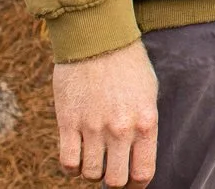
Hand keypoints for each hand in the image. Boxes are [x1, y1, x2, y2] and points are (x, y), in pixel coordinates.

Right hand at [52, 39, 157, 185]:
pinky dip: (71, 166)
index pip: (143, 172)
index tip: (132, 182)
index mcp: (146, 122)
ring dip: (91, 171)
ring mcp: (92, 128)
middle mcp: (120, 129)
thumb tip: (137, 155)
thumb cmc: (128, 65)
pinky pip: (67, 163)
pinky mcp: (67, 123)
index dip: (137, 185)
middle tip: (111, 171)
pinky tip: (76, 155)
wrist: (98, 40)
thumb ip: (144, 125)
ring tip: (94, 157)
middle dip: (113, 181)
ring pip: (89, 174)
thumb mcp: (148, 94)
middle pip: (114, 181)